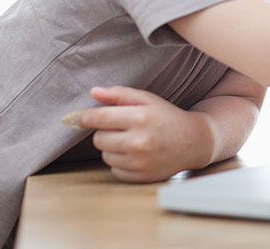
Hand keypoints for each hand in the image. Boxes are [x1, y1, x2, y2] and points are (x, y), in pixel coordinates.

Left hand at [61, 86, 210, 181]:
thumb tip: (93, 91)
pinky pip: (114, 170)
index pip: (100, 118)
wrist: (194, 142)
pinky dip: (121, 162)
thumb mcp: (148, 100)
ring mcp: (140, 162)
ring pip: (105, 155)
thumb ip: (120, 94)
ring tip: (132, 141)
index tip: (75, 118)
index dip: (84, 117)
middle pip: (98, 139)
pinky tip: (136, 155)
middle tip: (122, 128)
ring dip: (113, 148)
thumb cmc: (167, 117)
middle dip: (106, 132)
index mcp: (141, 118)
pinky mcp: (140, 177)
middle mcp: (139, 141)